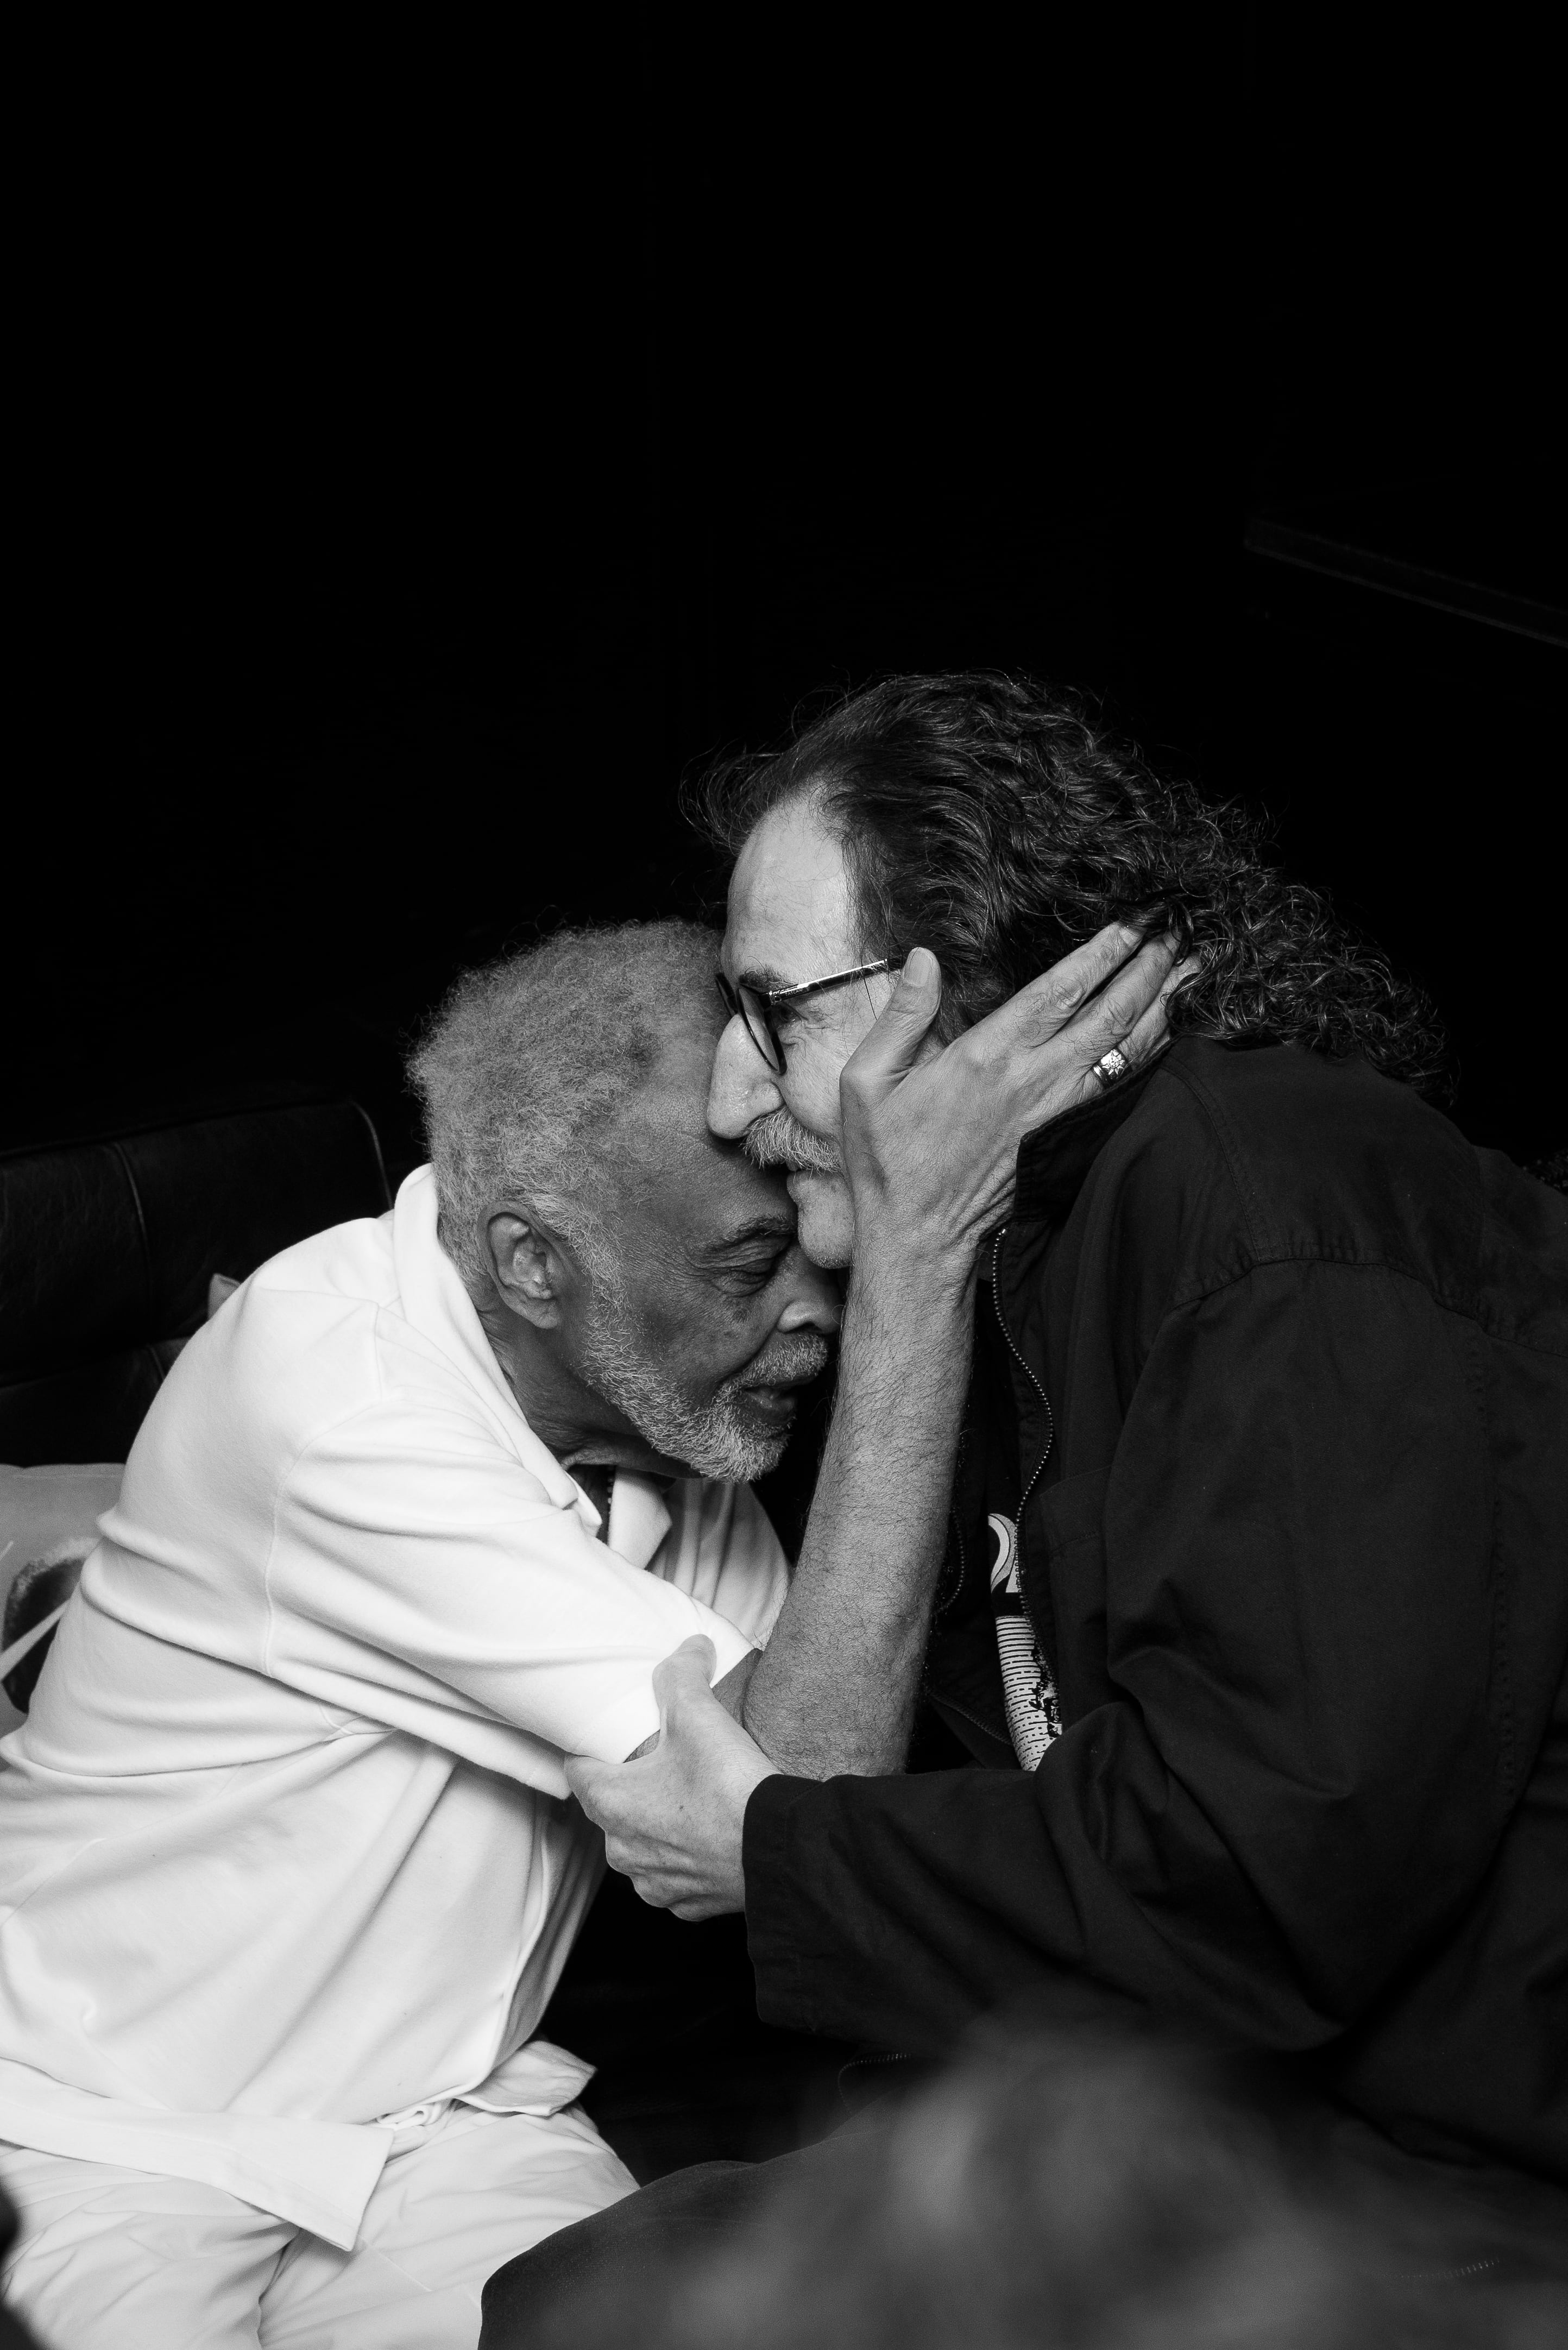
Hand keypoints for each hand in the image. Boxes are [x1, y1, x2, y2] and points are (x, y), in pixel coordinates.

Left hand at [566, 1637, 778, 1919]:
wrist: (780, 1851)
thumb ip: (683, 1674)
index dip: (591, 1749)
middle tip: (662, 1761)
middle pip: (611, 1808)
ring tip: (691, 1799)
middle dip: (631, 1786)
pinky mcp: (689, 1903)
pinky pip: (675, 1875)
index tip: (610, 1738)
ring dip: (657, 1825)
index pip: (576, 1770)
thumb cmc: (730, 1790)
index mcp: (612, 1804)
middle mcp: (624, 1851)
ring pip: (642, 1845)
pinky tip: (712, 1835)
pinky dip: (687, 1856)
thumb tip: (689, 1648)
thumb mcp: (700, 1715)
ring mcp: (655, 1882)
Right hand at [839, 923, 1181, 1276]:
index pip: (1060, 990)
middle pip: (1110, 1014)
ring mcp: (1058, 1113)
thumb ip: (902, 1015)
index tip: (1135, 920)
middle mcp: (1033, 1081)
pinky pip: (1122, 1088)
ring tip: (1195, 968)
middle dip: (1150, 967)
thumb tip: (925, 957)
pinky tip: (1172, 1033)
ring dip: (1164, 1006)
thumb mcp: (868, 1082)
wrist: (918, 1239)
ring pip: (1127, 1051)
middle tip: (1182, 930)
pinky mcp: (1067, 1139)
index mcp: (986, 1056)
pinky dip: (1153, 1055)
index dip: (1103, 951)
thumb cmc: (888, 1160)